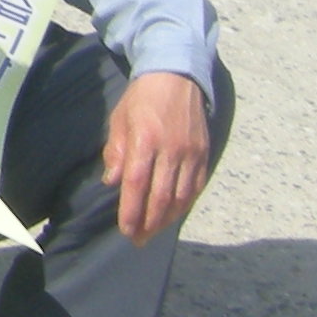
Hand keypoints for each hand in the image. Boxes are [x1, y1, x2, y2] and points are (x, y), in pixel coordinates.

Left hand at [99, 70, 213, 244]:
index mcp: (145, 140)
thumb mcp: (120, 119)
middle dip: (148, 223)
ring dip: (167, 220)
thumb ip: (116, 151)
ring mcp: (191, 154)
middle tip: (138, 239)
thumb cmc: (141, 98)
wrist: (176, 76)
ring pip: (181, 197)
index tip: (126, 230)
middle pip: (160, 197)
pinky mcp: (204, 154)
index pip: (136, 184)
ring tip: (153, 232)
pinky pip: (196, 187)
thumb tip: (112, 182)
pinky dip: (185, 205)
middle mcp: (170, 150)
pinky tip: (174, 215)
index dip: (131, 211)